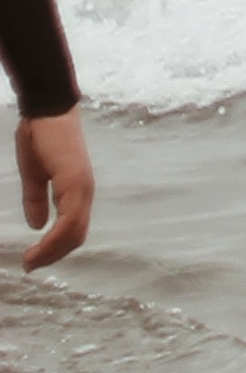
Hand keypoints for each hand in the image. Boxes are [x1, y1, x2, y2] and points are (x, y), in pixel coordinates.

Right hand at [18, 106, 87, 268]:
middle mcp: (84, 191)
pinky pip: (70, 216)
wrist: (45, 111)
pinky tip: (39, 244)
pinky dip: (56, 236)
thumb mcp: (35, 175)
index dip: (55, 249)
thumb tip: (37, 226)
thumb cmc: (41, 138)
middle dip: (53, 255)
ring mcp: (81, 185)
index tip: (33, 261)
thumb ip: (37, 199)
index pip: (74, 229)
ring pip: (75, 230)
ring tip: (30, 261)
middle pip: (76, 235)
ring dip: (53, 250)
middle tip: (30, 266)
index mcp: (76, 191)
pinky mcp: (74, 179)